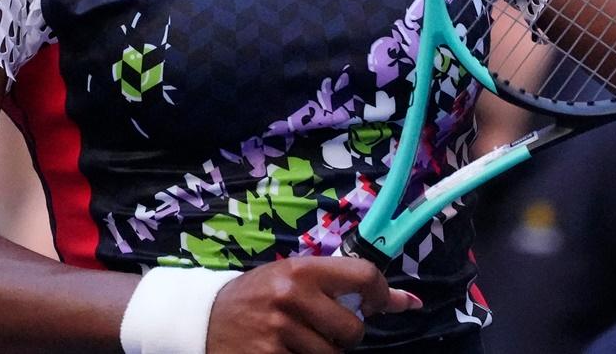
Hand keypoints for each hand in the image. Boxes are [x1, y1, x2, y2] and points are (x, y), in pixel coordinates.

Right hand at [205, 256, 420, 352]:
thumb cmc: (261, 293)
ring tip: (300, 340)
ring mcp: (278, 333)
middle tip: (325, 328)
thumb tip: (411, 302)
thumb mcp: (296, 277)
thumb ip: (346, 284)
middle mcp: (291, 298)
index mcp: (302, 269)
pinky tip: (286, 351)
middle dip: (346, 335)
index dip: (382, 294)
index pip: (365, 276)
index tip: (378, 304)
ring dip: (324, 353)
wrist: (204, 318)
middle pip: (353, 331)